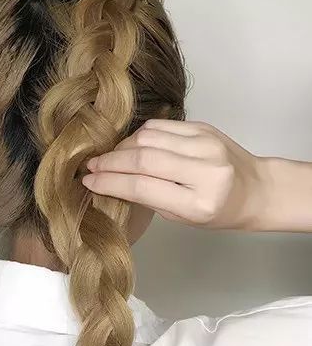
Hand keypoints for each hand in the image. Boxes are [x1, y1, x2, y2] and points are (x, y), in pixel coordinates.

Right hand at [82, 119, 265, 230]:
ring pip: (148, 137)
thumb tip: (110, 179)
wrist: (256, 189)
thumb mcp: (183, 218)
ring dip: (122, 147)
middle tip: (90, 166)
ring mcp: (207, 144)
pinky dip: (139, 136)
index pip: (143, 187)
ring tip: (109, 157)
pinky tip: (130, 146)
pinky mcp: (204, 127)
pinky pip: (161, 127)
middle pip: (143, 158)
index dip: (110, 182)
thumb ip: (150, 198)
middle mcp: (205, 170)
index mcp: (199, 203)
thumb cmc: (218, 213)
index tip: (88, 181)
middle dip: (110, 161)